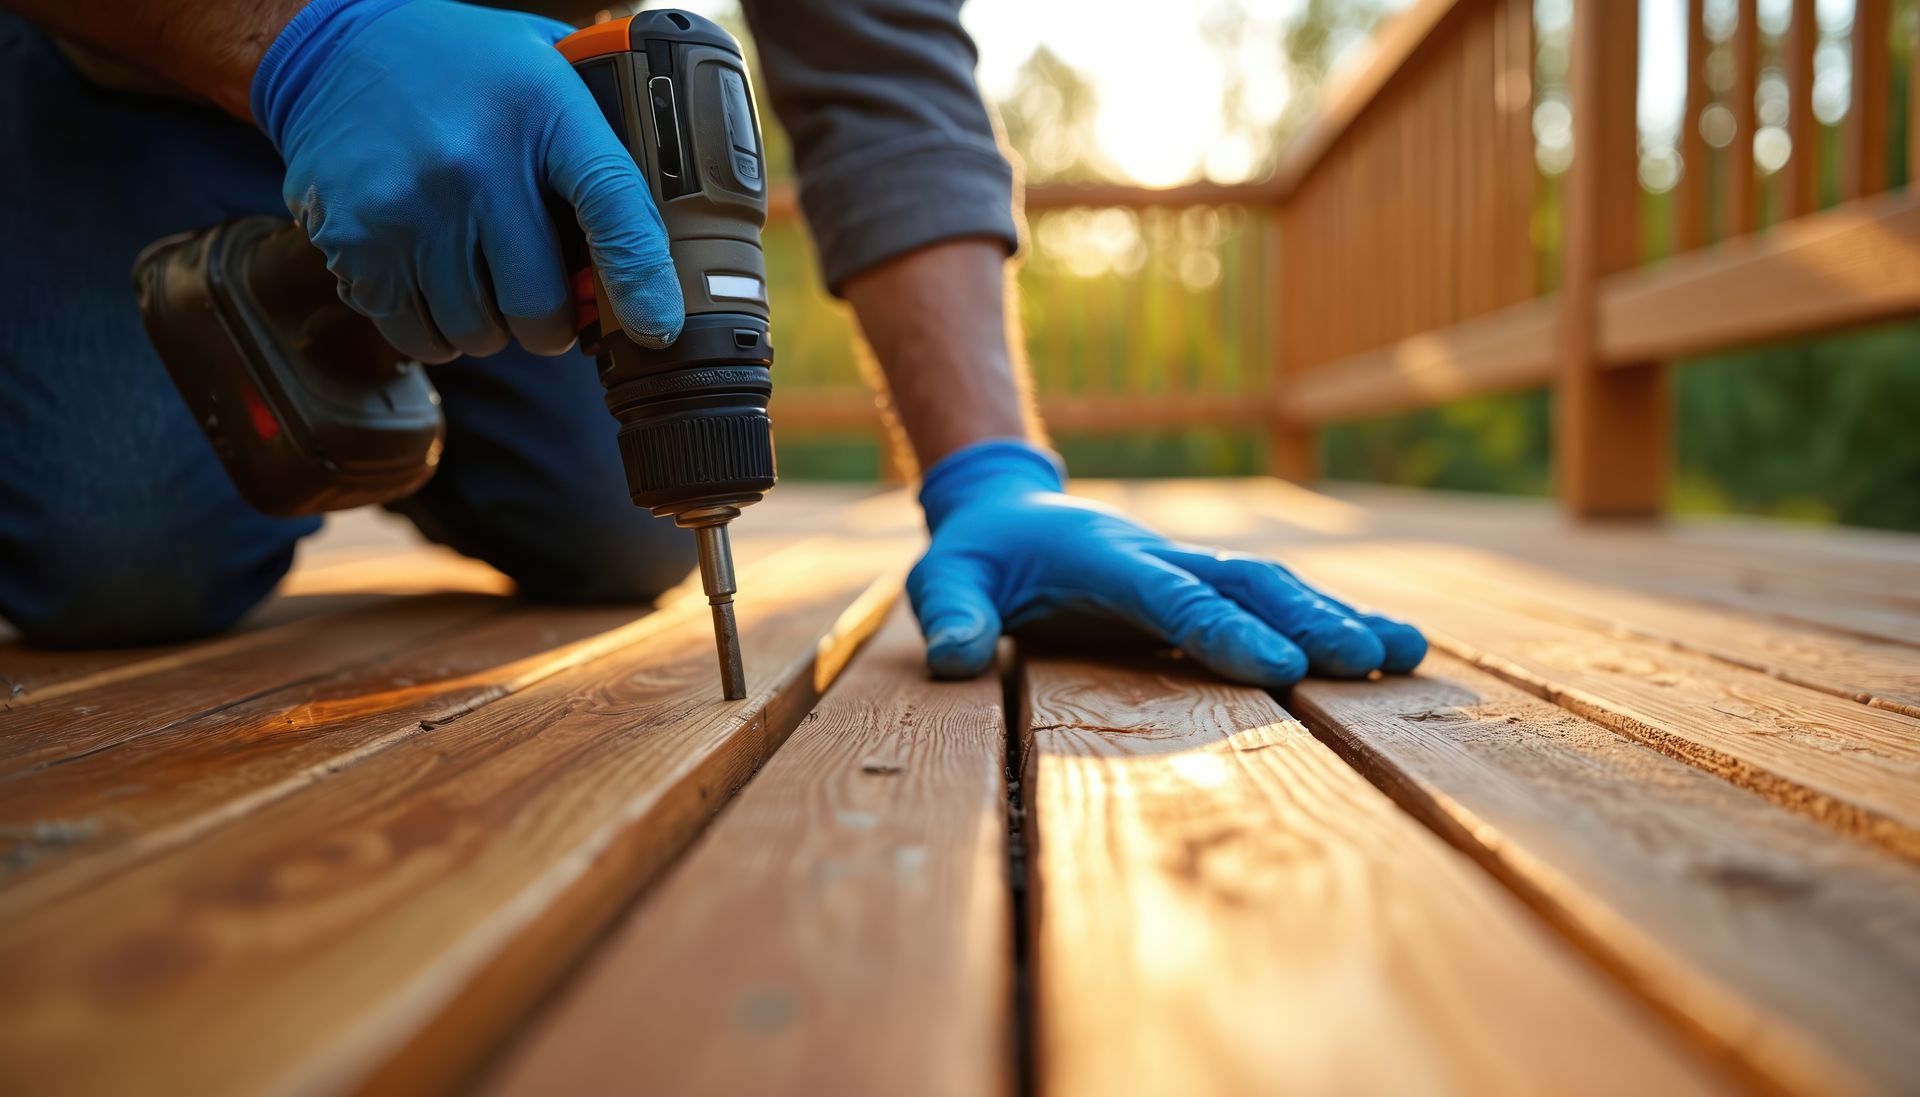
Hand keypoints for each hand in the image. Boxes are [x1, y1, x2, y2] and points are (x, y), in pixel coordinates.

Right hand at [251, 0, 680, 362]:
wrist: (333, 50)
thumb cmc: (463, 68)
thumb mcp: (546, 66)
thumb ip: (603, 132)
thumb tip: (672, 216)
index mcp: (544, 109)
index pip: (612, 206)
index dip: (642, 279)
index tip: (656, 328)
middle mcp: (476, 161)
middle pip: (539, 304)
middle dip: (552, 322)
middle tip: (544, 300)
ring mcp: (411, 207)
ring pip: (479, 331)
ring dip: (492, 325)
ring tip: (483, 278)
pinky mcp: (358, 243)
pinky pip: (420, 336)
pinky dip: (438, 331)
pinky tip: (438, 285)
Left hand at [906, 441, 1426, 686]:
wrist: (1007, 507)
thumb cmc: (978, 553)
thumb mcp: (944, 578)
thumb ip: (949, 616)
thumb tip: (955, 661)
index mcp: (1105, 558)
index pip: (1171, 596)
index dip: (1224, 629)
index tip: (1280, 666)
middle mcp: (1162, 557)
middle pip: (1246, 585)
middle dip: (1308, 621)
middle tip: (1369, 659)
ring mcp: (1189, 569)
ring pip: (1274, 589)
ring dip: (1337, 618)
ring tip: (1405, 654)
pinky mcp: (1204, 588)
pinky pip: (1273, 603)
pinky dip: (1331, 621)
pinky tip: (1387, 649)